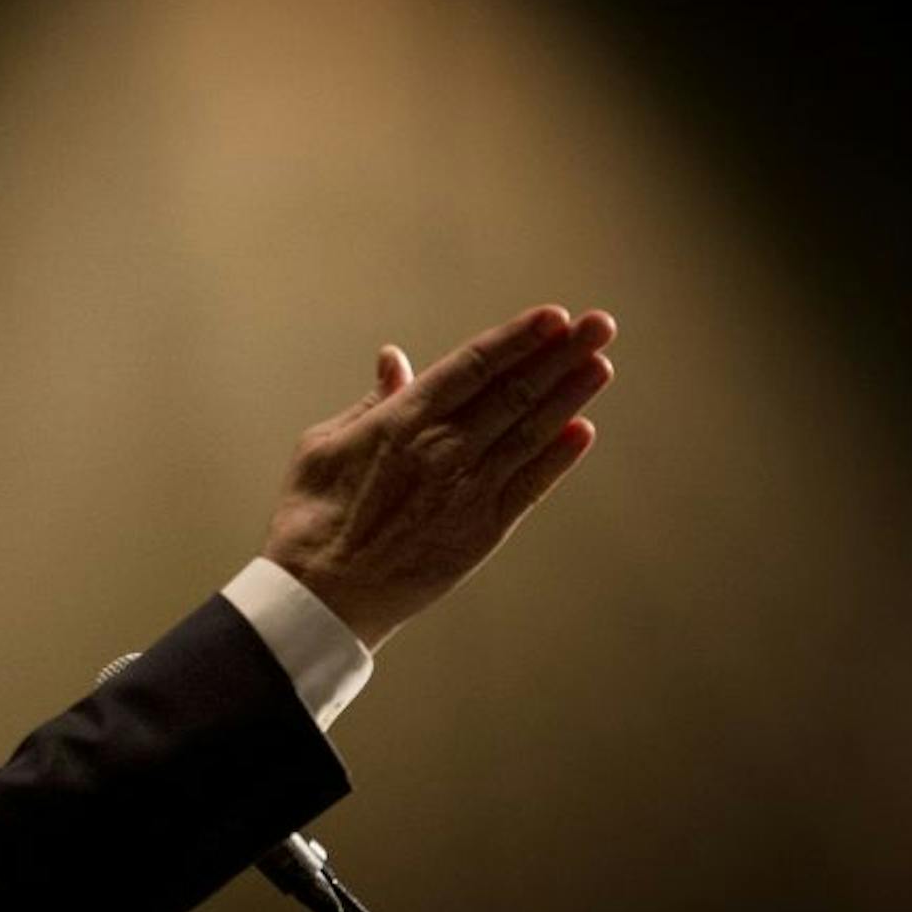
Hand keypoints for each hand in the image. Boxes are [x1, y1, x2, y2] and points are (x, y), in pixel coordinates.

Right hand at [261, 306, 616, 648]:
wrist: (321, 596)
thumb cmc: (311, 517)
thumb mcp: (324, 444)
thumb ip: (372, 402)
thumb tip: (395, 360)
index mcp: (403, 421)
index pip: (474, 366)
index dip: (517, 338)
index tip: (553, 315)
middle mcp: (443, 450)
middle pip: (515, 391)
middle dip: (561, 355)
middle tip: (599, 325)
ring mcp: (467, 491)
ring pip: (531, 433)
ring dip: (570, 396)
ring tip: (600, 364)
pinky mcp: (482, 531)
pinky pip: (530, 486)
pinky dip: (558, 458)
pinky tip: (582, 430)